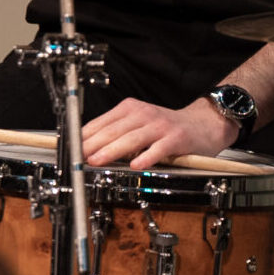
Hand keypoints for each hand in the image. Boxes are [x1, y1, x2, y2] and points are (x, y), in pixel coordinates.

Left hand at [81, 98, 236, 169]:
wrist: (203, 124)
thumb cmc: (166, 128)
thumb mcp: (138, 123)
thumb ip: (117, 133)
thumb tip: (88, 149)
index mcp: (130, 109)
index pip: (102, 122)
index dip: (85, 136)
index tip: (71, 148)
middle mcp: (143, 114)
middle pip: (113, 130)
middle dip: (93, 144)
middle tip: (79, 156)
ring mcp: (160, 125)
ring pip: (132, 138)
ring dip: (112, 150)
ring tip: (97, 160)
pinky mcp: (175, 138)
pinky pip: (158, 148)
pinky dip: (147, 156)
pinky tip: (136, 165)